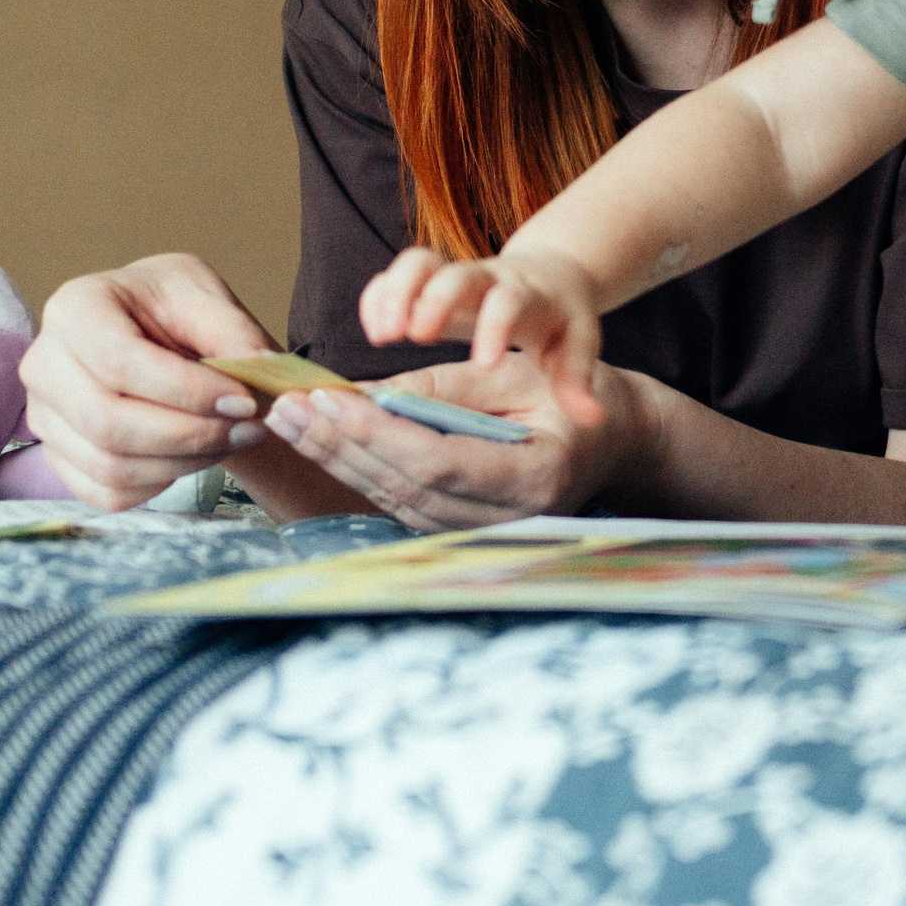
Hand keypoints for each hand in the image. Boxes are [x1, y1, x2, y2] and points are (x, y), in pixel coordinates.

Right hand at [19, 253, 278, 510]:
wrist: (151, 331)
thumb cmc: (171, 308)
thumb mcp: (205, 295)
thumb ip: (233, 331)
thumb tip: (262, 371)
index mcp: (74, 308)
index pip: (119, 362)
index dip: (187, 391)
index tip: (245, 401)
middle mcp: (44, 364)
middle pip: (107, 422)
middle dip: (190, 435)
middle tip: (248, 428)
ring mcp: (43, 416)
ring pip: (110, 465)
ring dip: (184, 462)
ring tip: (230, 439)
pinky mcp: (58, 457)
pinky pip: (107, 493)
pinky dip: (159, 483)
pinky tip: (192, 455)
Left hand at [262, 354, 643, 531]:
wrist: (616, 438)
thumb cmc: (574, 394)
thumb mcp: (519, 373)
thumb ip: (449, 387)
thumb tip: (370, 394)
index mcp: (535, 478)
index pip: (437, 461)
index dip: (376, 433)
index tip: (328, 398)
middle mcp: (510, 519)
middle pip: (406, 487)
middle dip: (341, 446)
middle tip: (288, 408)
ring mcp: (489, 532)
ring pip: (396, 500)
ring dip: (338, 460)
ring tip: (292, 421)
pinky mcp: (466, 528)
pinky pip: (403, 501)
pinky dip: (360, 469)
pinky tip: (324, 441)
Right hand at [358, 246, 607, 422]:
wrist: (551, 276)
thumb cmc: (561, 320)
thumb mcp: (578, 347)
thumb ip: (578, 380)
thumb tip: (592, 418)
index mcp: (527, 294)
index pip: (510, 302)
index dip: (495, 327)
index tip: (483, 363)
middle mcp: (486, 278)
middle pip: (455, 274)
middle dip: (431, 301)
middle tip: (409, 338)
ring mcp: (453, 274)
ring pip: (418, 264)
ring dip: (395, 294)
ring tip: (381, 338)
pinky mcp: (428, 279)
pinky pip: (395, 275)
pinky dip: (379, 297)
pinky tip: (373, 331)